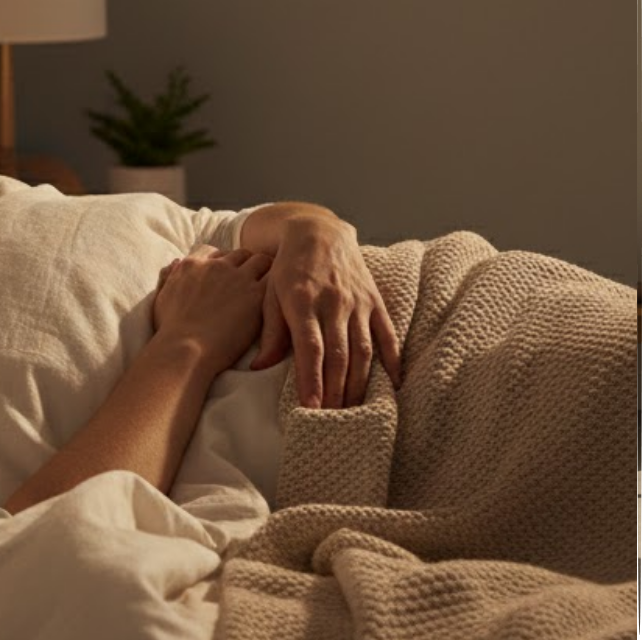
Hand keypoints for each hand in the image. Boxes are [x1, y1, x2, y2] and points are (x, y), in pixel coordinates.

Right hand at [151, 245, 272, 378]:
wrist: (185, 348)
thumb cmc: (170, 330)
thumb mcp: (161, 298)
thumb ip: (168, 277)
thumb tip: (174, 263)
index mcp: (192, 265)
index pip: (213, 251)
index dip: (222, 262)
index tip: (226, 276)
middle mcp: (215, 266)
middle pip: (239, 253)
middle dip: (246, 265)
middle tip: (251, 281)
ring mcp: (237, 278)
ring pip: (260, 260)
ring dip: (264, 270)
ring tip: (269, 286)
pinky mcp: (256, 294)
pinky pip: (274, 277)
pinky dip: (277, 284)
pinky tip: (278, 296)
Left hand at [247, 217, 401, 407]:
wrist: (318, 233)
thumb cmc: (287, 269)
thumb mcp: (270, 294)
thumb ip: (270, 332)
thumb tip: (259, 367)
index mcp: (302, 303)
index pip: (310, 350)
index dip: (312, 380)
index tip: (310, 408)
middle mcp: (333, 304)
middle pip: (339, 356)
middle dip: (335, 391)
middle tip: (332, 420)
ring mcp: (358, 303)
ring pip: (363, 350)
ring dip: (360, 383)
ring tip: (353, 410)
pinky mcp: (375, 301)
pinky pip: (387, 334)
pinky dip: (393, 360)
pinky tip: (393, 384)